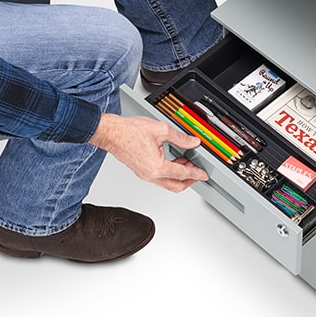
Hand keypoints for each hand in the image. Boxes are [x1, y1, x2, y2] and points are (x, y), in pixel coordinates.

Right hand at [89, 113, 208, 191]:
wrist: (111, 133)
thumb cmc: (129, 132)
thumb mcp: (162, 130)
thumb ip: (181, 138)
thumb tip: (193, 142)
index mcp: (157, 167)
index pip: (183, 174)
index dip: (196, 174)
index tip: (204, 174)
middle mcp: (150, 175)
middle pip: (175, 186)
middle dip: (189, 180)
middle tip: (197, 170)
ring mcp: (144, 175)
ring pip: (167, 183)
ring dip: (179, 175)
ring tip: (187, 161)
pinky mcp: (141, 171)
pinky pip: (159, 178)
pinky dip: (170, 172)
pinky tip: (174, 160)